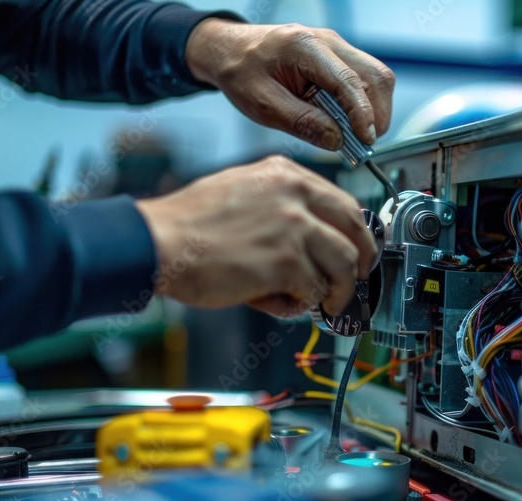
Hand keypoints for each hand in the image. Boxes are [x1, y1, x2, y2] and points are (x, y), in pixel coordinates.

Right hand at [134, 156, 377, 316]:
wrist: (159, 242)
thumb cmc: (190, 224)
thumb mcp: (242, 189)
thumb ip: (281, 203)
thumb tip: (311, 234)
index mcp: (285, 174)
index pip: (343, 201)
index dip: (354, 233)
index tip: (356, 251)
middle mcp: (295, 194)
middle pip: (356, 229)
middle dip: (362, 261)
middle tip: (354, 282)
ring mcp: (293, 227)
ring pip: (344, 264)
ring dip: (336, 291)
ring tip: (322, 303)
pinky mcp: (285, 263)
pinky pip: (313, 291)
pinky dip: (301, 305)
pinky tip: (280, 304)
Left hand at [186, 19, 395, 149]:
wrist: (230, 51)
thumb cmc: (241, 72)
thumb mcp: (262, 104)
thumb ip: (301, 122)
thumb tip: (337, 140)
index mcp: (305, 47)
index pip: (349, 80)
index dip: (363, 113)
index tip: (366, 139)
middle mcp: (328, 42)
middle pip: (376, 76)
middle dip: (377, 114)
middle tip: (363, 143)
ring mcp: (336, 48)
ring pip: (376, 78)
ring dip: (372, 110)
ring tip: (353, 135)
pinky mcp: (338, 59)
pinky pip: (364, 81)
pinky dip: (362, 105)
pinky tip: (345, 121)